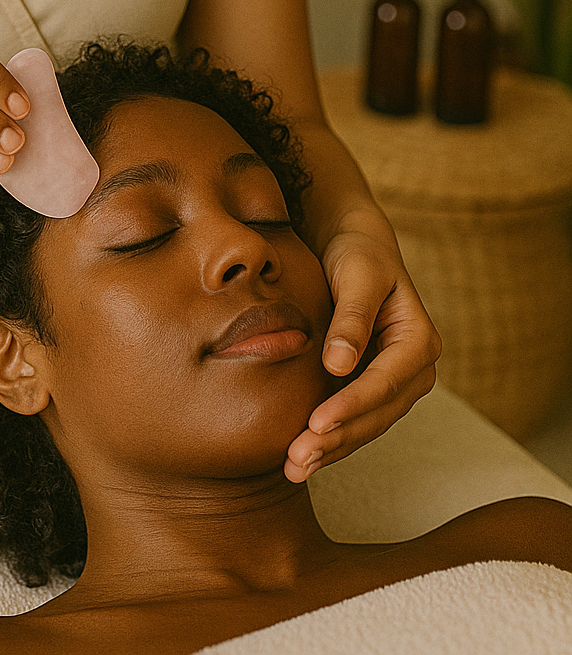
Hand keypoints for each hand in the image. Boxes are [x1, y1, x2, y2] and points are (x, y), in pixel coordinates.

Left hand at [284, 208, 440, 481]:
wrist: (354, 246)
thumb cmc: (357, 254)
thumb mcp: (357, 275)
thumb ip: (351, 317)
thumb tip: (339, 365)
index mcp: (419, 341)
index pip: (384, 383)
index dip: (351, 406)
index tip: (316, 424)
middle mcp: (414, 369)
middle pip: (377, 414)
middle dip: (338, 439)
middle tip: (297, 459)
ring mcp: (395, 383)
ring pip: (366, 425)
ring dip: (332, 449)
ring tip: (294, 468)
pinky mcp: (372, 388)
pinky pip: (354, 420)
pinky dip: (331, 438)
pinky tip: (303, 456)